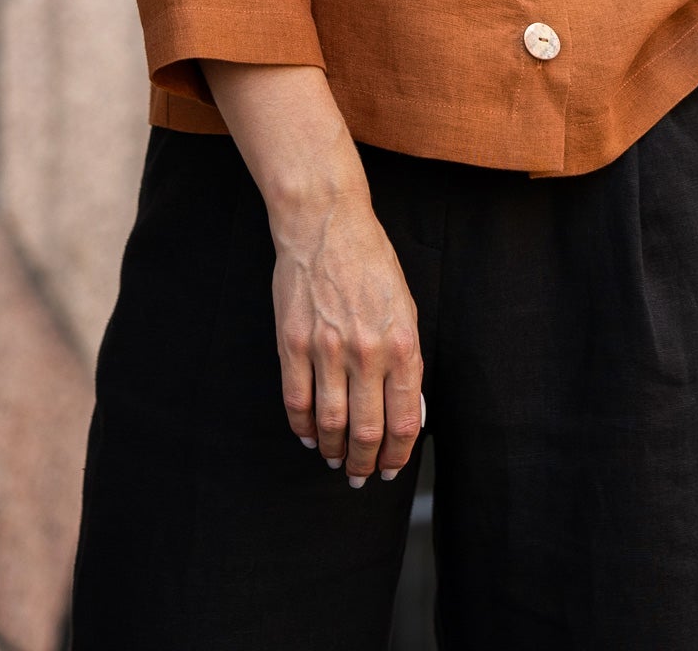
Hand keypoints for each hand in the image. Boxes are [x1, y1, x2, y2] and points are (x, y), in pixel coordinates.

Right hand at [270, 192, 424, 486]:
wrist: (326, 223)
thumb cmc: (370, 261)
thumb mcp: (405, 307)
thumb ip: (405, 357)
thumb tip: (402, 406)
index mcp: (402, 343)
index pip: (404, 419)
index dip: (398, 454)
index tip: (391, 467)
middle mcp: (367, 351)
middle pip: (367, 431)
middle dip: (365, 463)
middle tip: (361, 475)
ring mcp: (327, 348)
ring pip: (331, 424)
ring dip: (335, 452)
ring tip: (337, 460)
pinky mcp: (293, 342)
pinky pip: (297, 401)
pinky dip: (303, 428)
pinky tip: (310, 436)